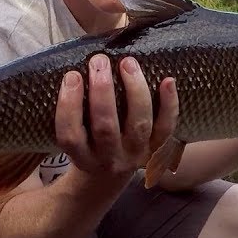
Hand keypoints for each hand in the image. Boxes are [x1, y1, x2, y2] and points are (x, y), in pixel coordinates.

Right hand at [56, 54, 178, 176]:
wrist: (108, 176)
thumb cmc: (84, 144)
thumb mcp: (71, 137)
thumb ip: (67, 112)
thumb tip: (70, 69)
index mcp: (81, 156)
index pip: (71, 135)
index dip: (69, 105)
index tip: (72, 75)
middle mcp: (109, 158)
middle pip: (105, 128)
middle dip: (102, 91)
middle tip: (99, 60)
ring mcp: (136, 155)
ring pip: (138, 125)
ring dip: (134, 91)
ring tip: (127, 63)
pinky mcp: (157, 149)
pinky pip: (166, 127)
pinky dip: (169, 104)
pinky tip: (168, 80)